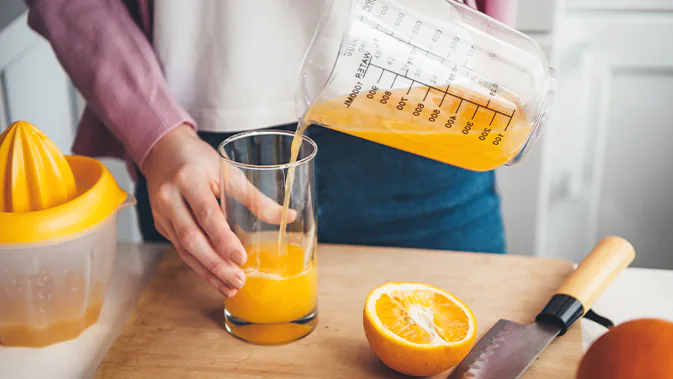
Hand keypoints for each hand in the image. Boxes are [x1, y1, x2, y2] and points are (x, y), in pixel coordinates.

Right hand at [141, 124, 293, 296]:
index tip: (241, 257)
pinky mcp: (162, 225)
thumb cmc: (201, 160)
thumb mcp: (228, 170)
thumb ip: (255, 196)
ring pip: (184, 249)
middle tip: (238, 280)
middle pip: (191, 238)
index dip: (223, 238)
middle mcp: (170, 198)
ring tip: (231, 287)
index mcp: (189, 179)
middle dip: (215, 264)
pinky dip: (200, 266)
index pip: (206, 214)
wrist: (164, 151)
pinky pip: (181, 250)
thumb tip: (288, 216)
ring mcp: (162, 214)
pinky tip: (216, 279)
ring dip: (208, 272)